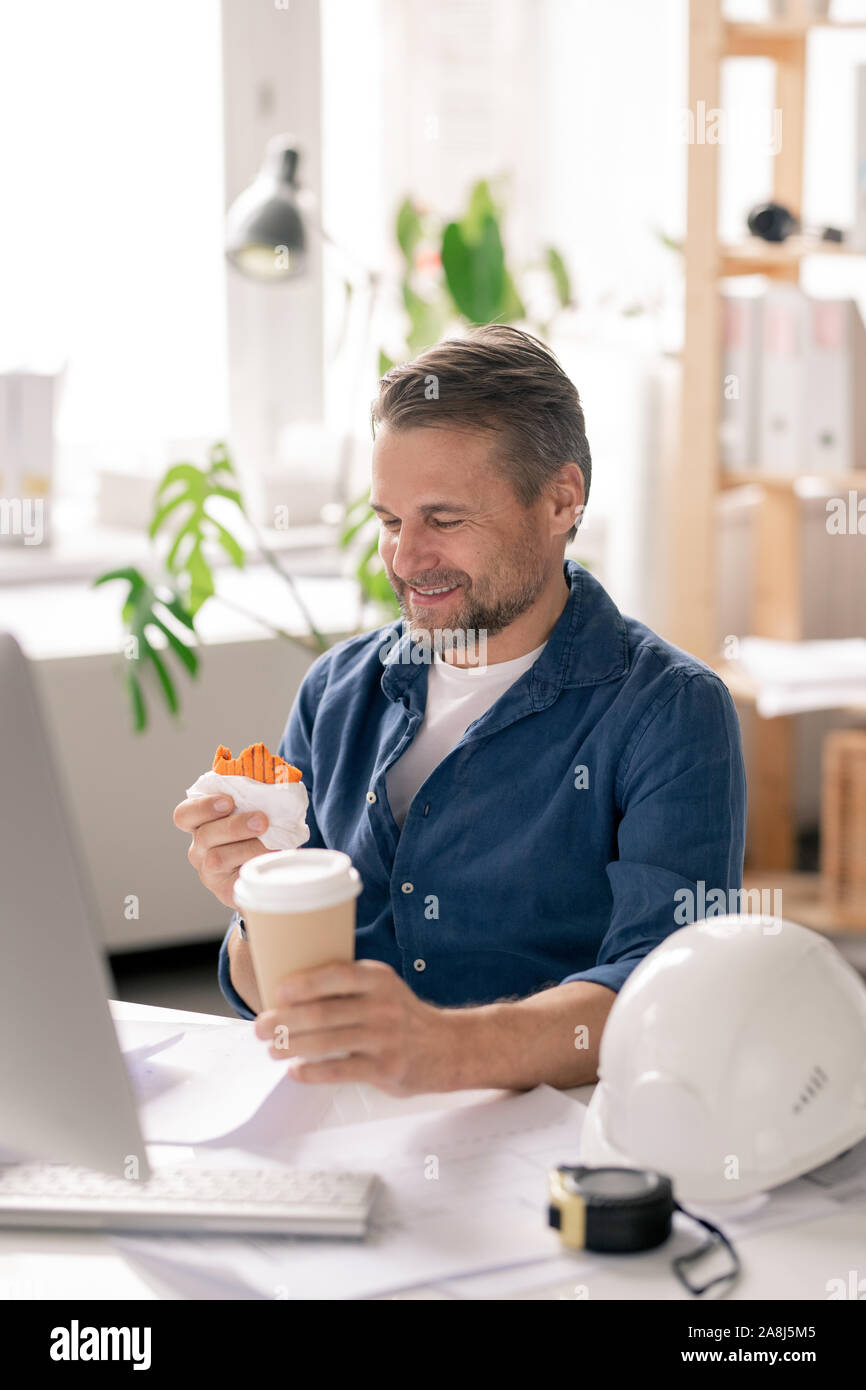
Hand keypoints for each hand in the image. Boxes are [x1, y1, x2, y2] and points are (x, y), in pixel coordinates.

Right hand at [173, 794, 270, 908]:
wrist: (269, 866)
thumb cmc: (257, 829)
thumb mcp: (249, 808)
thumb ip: (250, 795)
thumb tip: (270, 778)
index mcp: (199, 824)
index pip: (185, 815)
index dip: (203, 807)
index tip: (228, 801)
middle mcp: (199, 848)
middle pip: (205, 835)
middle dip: (235, 826)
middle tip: (262, 821)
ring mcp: (209, 871)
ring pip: (218, 859)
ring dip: (248, 848)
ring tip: (273, 843)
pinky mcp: (225, 890)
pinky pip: (235, 881)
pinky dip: (254, 868)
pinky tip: (271, 859)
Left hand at [254, 959, 460, 1095]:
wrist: (449, 1047)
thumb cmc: (402, 1016)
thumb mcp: (382, 990)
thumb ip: (347, 989)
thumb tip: (288, 995)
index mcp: (378, 979)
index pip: (336, 975)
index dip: (304, 983)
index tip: (277, 991)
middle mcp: (383, 1005)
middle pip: (324, 1013)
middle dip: (285, 1020)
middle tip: (260, 1027)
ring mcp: (386, 1038)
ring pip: (328, 1042)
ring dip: (292, 1046)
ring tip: (271, 1049)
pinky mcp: (387, 1068)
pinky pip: (340, 1070)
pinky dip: (312, 1071)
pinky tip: (295, 1070)